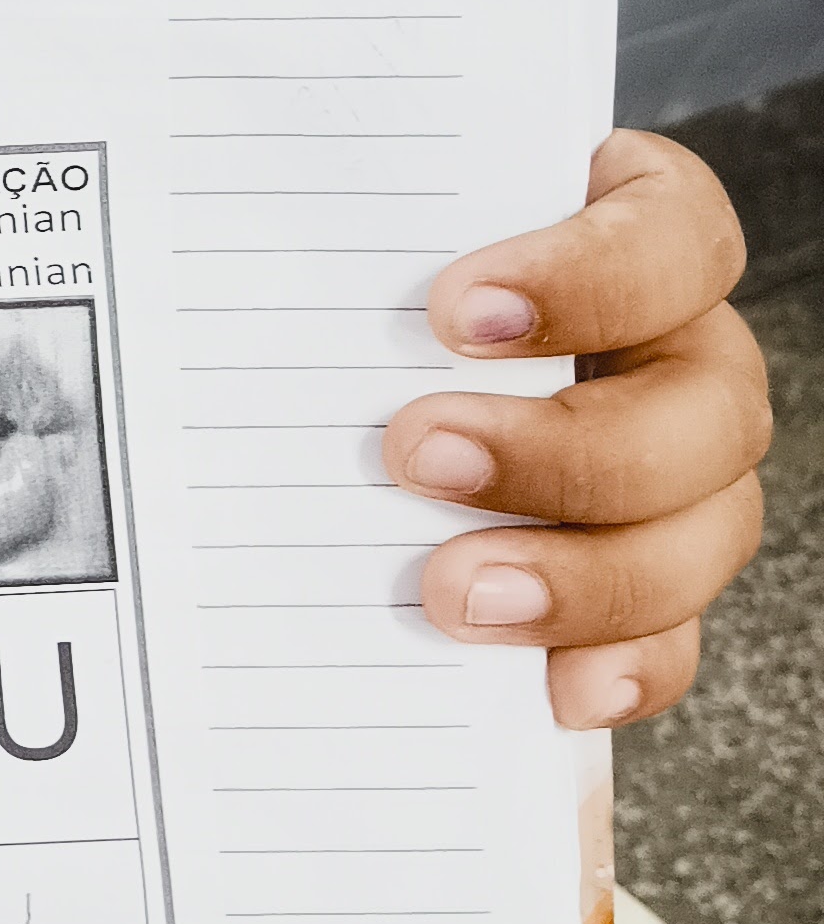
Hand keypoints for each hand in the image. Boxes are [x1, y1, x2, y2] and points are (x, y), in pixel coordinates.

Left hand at [384, 131, 768, 727]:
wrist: (356, 365)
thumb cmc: (371, 277)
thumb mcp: (365, 234)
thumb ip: (343, 236)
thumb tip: (219, 247)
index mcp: (633, 239)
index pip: (671, 237)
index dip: (587, 277)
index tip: (454, 312)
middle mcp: (680, 357)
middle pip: (704, 407)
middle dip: (563, 449)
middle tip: (418, 455)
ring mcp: (681, 475)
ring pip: (703, 530)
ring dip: (584, 575)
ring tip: (454, 593)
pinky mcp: (646, 575)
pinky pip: (673, 636)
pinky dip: (624, 667)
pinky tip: (556, 689)